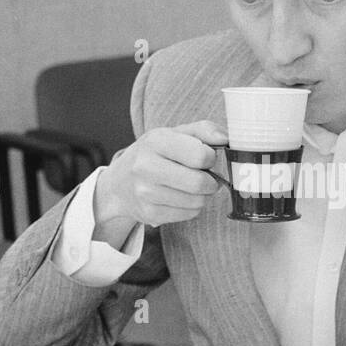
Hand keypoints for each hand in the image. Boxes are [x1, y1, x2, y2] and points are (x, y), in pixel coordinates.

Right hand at [92, 120, 228, 243]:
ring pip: (197, 201)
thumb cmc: (155, 155)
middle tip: (206, 177)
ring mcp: (145, 193)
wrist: (120, 183)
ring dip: (201, 195)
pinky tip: (181, 197)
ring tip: (190, 186)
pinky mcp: (149, 213)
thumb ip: (204, 130)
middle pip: (199, 183)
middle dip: (210, 181)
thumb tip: (225, 139)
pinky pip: (189, 214)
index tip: (206, 158)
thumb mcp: (174, 134)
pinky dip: (192, 207)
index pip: (200, 155)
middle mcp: (146, 166)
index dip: (211, 158)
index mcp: (155, 141)